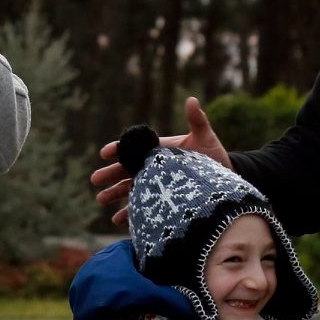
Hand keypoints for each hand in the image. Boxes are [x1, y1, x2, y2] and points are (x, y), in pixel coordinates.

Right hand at [90, 97, 231, 227]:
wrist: (225, 178)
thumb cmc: (214, 155)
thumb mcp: (205, 137)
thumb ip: (197, 120)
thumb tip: (192, 99)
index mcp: (159, 150)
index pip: (135, 148)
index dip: (119, 149)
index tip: (105, 152)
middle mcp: (155, 168)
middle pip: (127, 170)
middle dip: (110, 174)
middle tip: (94, 180)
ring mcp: (158, 185)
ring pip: (131, 189)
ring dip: (115, 194)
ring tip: (100, 199)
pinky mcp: (163, 202)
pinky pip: (144, 208)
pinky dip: (130, 213)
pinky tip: (118, 220)